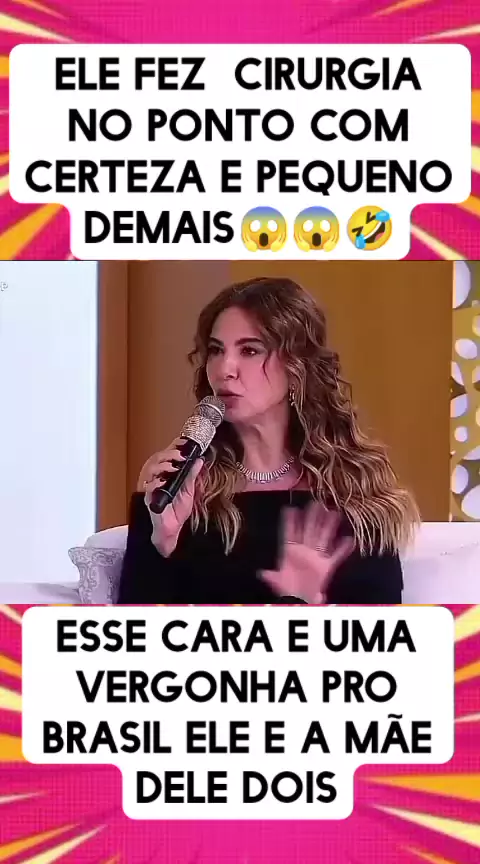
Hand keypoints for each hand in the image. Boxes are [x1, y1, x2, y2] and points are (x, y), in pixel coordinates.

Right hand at [139, 440, 203, 556]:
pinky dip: (155, 483)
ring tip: (173, 467)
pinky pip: (148, 487)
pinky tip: (163, 482)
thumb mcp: (189, 491)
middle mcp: (158, 478)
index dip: (173, 446)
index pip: (167, 455)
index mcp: (167, 474)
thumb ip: (192, 475)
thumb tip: (199, 461)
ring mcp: (152, 487)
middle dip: (168, 454)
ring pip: (150, 469)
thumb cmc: (177, 511)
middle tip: (180, 456)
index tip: (184, 442)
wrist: (172, 529)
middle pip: (156, 458)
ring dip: (162, 466)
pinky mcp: (149, 498)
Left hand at [262, 504, 354, 603]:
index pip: (290, 533)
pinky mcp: (326, 567)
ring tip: (333, 513)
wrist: (300, 601)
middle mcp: (304, 552)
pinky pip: (336, 556)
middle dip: (312, 517)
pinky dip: (343, 549)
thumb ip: (271, 576)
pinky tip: (349, 539)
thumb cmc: (287, 589)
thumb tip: (261, 573)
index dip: (289, 522)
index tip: (290, 508)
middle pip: (309, 531)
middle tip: (316, 503)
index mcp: (290, 552)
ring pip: (323, 538)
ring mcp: (316, 558)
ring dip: (328, 527)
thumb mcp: (277, 581)